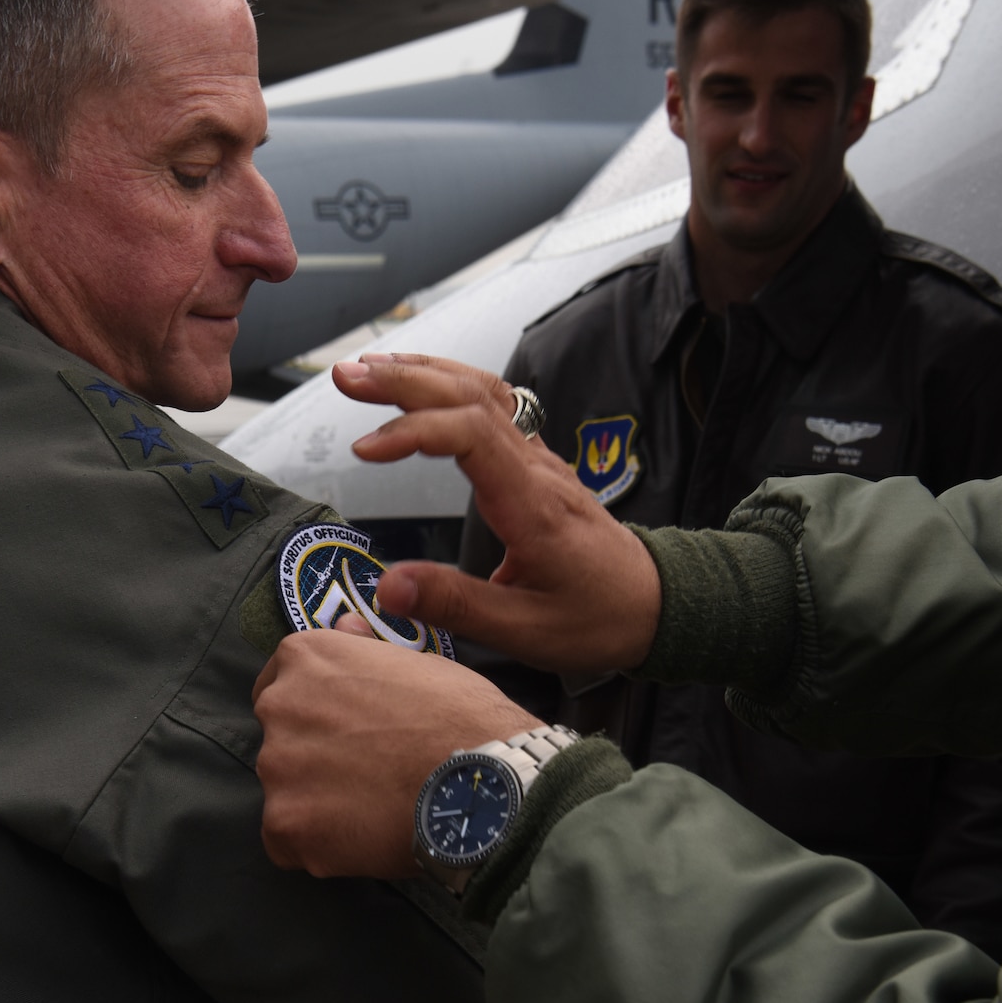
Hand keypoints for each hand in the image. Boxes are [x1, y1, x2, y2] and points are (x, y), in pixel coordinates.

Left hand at [254, 627, 542, 878]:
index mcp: (306, 657)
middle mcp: (278, 706)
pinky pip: (286, 841)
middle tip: (364, 773)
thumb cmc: (461, 715)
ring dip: (316, 802)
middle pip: (281, 737)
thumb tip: (344, 625)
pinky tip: (359, 841)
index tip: (343, 730)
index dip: (315, 711)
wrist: (479, 780)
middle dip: (312, 755)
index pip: (282, 683)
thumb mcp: (416, 660)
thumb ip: (366, 650)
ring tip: (370, 812)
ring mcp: (278, 768)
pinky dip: (315, 845)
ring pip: (285, 791)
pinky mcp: (286, 825)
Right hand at [332, 353, 661, 675]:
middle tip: (345, 377)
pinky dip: (446, 385)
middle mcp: (536, 470)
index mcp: (533, 506)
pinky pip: (492, 406)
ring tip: (365, 371)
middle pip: (473, 397)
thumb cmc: (598, 620)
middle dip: (405, 379)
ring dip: (423, 373)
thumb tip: (387, 587)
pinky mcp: (535, 464)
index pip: (474, 436)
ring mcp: (539, 460)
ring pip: (483, 392)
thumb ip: (455, 604)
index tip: (365, 451)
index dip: (416, 431)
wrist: (656, 606)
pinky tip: (415, 384)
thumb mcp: (525, 631)